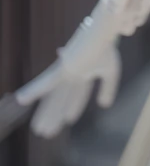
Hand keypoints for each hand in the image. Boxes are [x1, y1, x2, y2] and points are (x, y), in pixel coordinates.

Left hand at [14, 5, 121, 137]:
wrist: (103, 33)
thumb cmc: (107, 48)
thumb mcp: (111, 73)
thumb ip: (107, 89)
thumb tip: (104, 106)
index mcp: (84, 73)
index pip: (78, 95)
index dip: (73, 107)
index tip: (68, 120)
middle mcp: (72, 73)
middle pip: (61, 99)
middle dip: (54, 116)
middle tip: (44, 133)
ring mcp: (66, 70)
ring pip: (54, 96)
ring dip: (46, 113)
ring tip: (38, 129)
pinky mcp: (62, 67)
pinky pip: (46, 82)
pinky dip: (34, 91)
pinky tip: (21, 100)